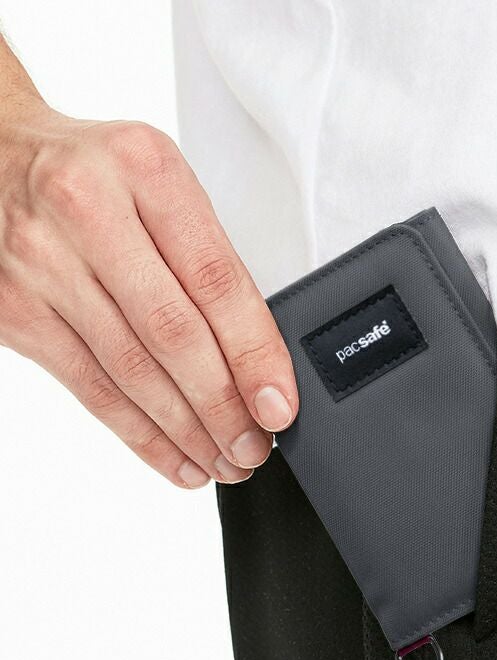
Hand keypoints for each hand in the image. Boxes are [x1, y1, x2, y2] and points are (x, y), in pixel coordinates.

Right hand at [0, 108, 298, 486]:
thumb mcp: (161, 185)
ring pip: (131, 371)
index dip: (253, 354)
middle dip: (223, 406)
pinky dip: (140, 433)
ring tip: (226, 461)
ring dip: (187, 430)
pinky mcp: (13, 310)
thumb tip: (257, 359)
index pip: (215, 281)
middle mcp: (88, 212)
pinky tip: (177, 458)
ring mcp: (41, 263)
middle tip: (255, 447)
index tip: (279, 404)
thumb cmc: (95, 172)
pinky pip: (89, 387)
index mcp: (145, 170)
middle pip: (172, 334)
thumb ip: (206, 258)